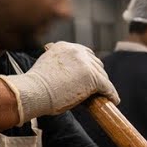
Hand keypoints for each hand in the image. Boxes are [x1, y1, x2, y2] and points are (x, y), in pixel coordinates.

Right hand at [0, 42, 118, 123]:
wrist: (33, 92)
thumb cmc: (36, 86)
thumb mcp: (48, 65)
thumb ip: (61, 64)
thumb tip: (72, 74)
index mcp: (65, 46)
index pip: (85, 54)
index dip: (90, 65)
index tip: (92, 74)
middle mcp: (77, 51)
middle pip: (96, 63)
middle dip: (98, 75)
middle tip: (99, 88)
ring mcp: (86, 64)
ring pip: (102, 75)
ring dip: (104, 86)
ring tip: (105, 95)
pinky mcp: (93, 78)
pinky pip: (107, 87)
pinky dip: (111, 94)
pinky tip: (114, 100)